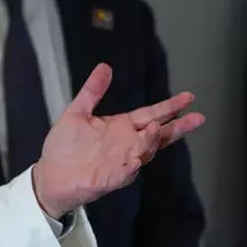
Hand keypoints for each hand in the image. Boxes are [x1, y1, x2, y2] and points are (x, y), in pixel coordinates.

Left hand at [32, 63, 204, 218]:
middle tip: (197, 117)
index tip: (188, 97)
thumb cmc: (65, 146)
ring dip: (151, 141)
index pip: (150, 114)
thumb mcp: (77, 112)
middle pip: (158, 135)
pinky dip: (131, 168)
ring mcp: (121, 163)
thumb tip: (105, 66)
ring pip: (144, 152)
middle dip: (177, 127)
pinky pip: (124, 174)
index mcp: (121, 128)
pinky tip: (136, 161)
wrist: (50, 173)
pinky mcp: (109, 179)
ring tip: (157, 128)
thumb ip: (92, 91)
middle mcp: (126, 145)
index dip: (169, 107)